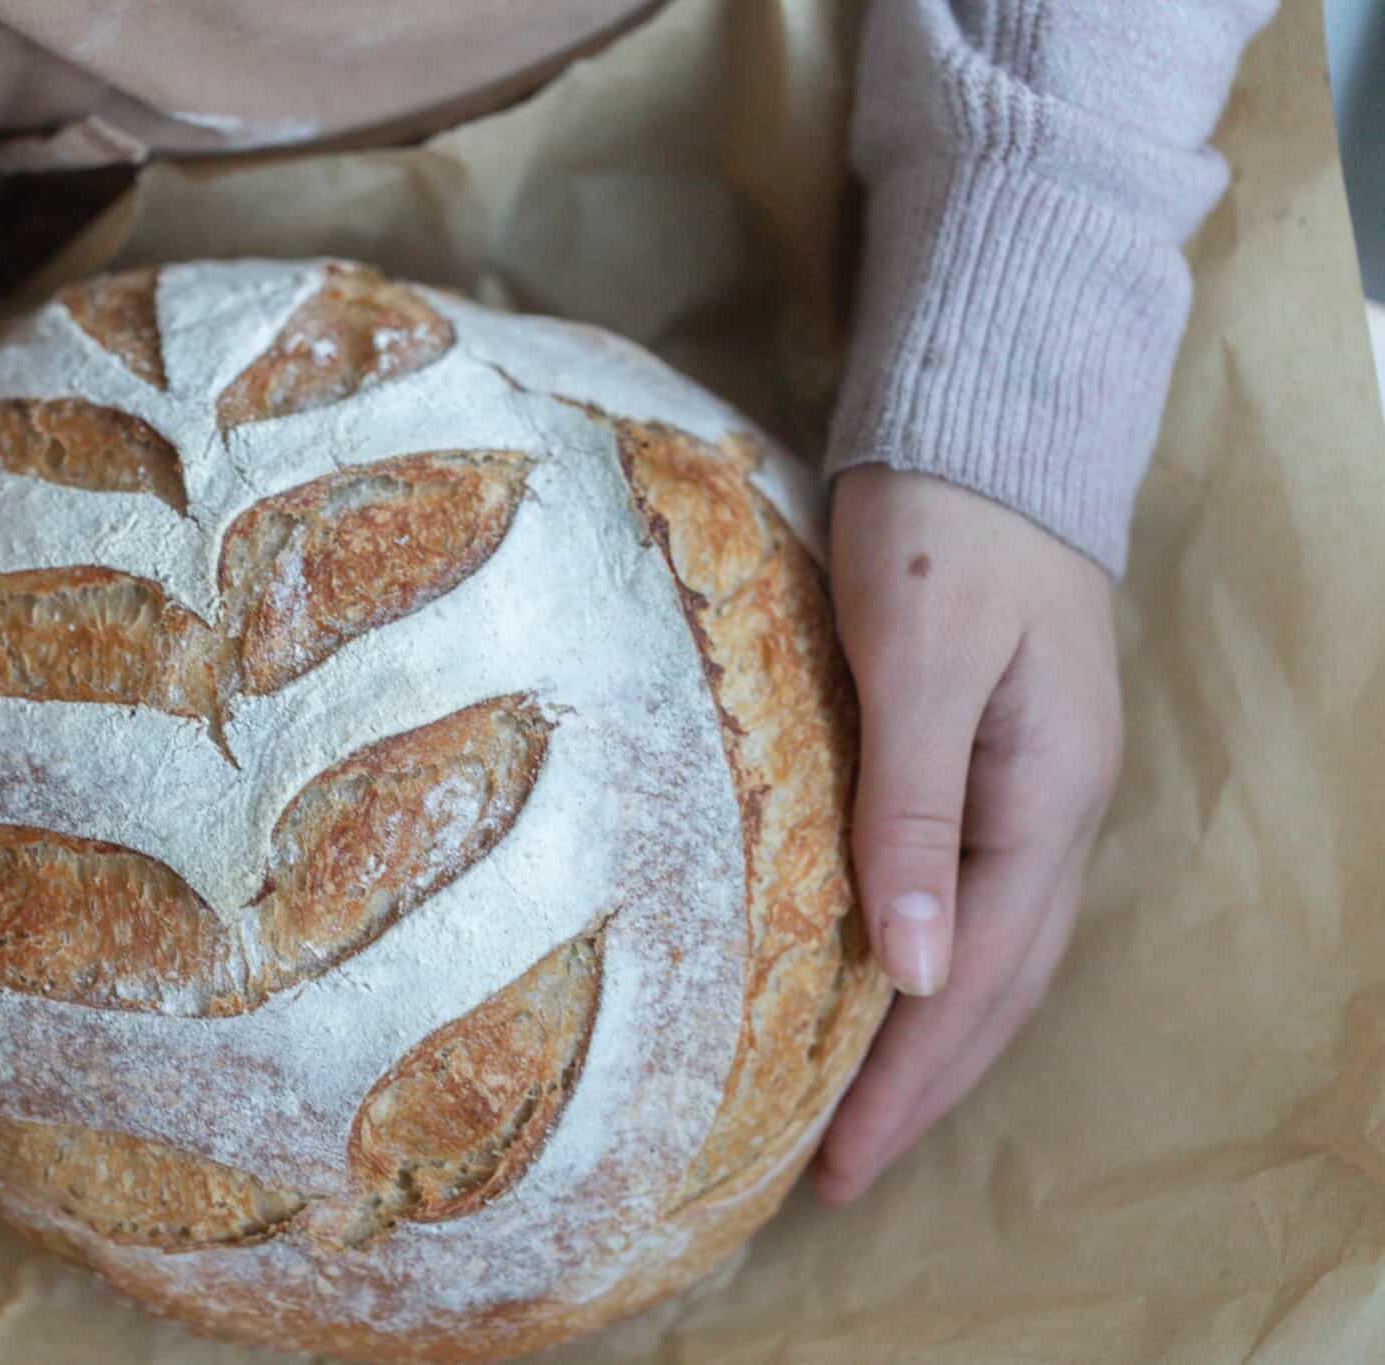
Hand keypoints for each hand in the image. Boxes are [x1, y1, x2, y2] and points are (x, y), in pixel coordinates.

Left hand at [811, 468, 1122, 1202]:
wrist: (984, 422)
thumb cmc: (939, 525)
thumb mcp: (915, 658)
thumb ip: (913, 809)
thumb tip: (910, 970)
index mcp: (1043, 800)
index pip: (970, 978)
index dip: (906, 1079)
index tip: (835, 1166)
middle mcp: (1054, 810)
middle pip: (994, 984)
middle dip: (922, 1087)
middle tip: (837, 1177)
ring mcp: (1036, 785)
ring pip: (992, 947)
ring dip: (932, 1038)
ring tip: (860, 1111)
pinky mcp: (1000, 756)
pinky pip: (975, 894)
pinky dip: (931, 961)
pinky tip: (883, 982)